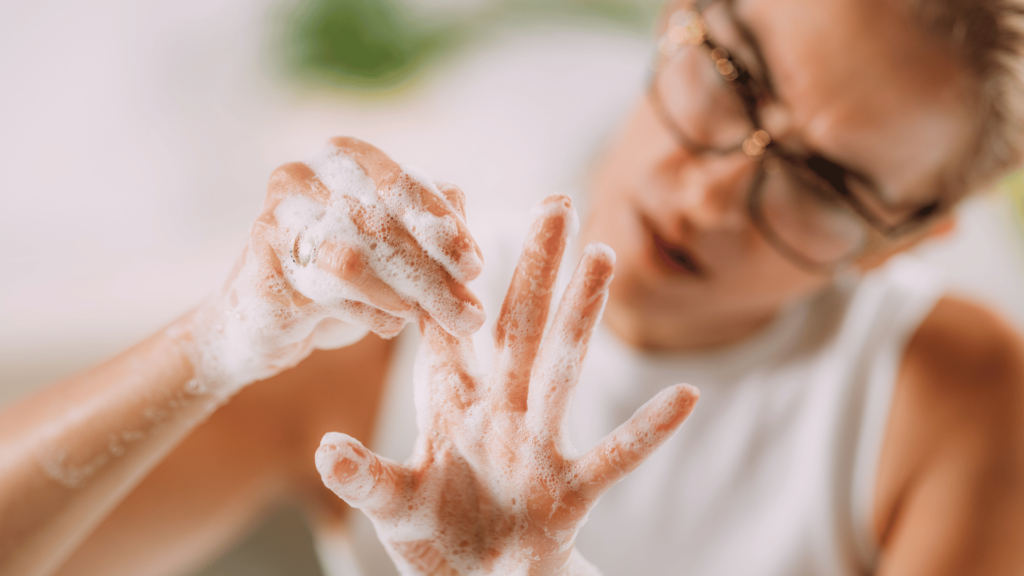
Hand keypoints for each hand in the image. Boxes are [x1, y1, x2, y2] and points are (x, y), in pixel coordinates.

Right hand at [181, 137, 485, 392]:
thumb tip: (467, 239)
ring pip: (354, 261)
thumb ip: (431, 232)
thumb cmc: (340, 276)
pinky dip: (369, 314)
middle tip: (469, 314)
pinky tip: (389, 325)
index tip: (474, 268)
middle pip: (383, 225)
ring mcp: (274, 219)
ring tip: (430, 320)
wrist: (263, 319)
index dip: (442, 228)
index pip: (403, 185)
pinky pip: (326, 295)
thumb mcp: (395, 247)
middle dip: (433, 275)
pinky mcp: (260, 268)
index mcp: (344, 157)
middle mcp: (303, 176)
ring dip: (405, 298)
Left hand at [316, 196, 698, 574]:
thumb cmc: (437, 539)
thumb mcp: (393, 506)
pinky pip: (615, 457)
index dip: (441, 272)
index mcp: (452, 408)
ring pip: (562, 370)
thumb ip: (365, 478)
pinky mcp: (570, 492)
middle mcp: (500, 413)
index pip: (445, 327)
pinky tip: (687, 396)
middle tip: (555, 202)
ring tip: (602, 257)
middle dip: (534, 266)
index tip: (450, 206)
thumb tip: (325, 449)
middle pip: (518, 328)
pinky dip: (650, 429)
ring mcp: (538, 447)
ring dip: (582, 316)